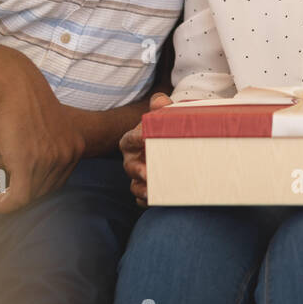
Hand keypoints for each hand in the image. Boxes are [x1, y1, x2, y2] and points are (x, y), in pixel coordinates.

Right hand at [0, 55, 84, 213]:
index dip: (35, 187)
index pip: (57, 179)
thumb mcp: (45, 121)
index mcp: (74, 144)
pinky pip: (16, 199)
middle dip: (19, 197)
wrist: (12, 81)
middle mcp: (68, 155)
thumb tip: (34, 159)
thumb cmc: (23, 95)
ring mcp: (50, 161)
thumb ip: (46, 143)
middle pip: (44, 189)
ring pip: (28, 196)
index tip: (14, 188)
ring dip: (3, 203)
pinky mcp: (27, 165)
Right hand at [120, 92, 171, 206]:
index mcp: (133, 140)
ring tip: (152, 193)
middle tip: (147, 174)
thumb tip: (160, 101)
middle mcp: (133, 159)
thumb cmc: (164, 129)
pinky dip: (147, 202)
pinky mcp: (147, 188)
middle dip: (137, 171)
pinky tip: (156, 201)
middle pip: (129, 167)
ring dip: (142, 190)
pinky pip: (143, 199)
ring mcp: (139, 176)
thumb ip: (161, 106)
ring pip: (135, 186)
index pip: (129, 139)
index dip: (135, 138)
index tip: (145, 137)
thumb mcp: (163, 115)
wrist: (173, 143)